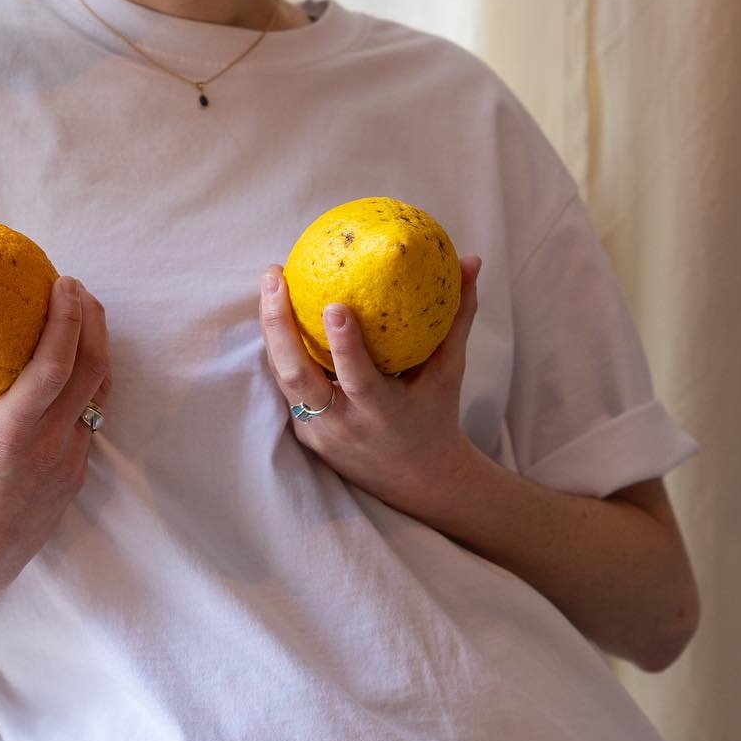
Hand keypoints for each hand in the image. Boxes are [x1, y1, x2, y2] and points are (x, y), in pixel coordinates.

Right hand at [0, 275, 110, 619]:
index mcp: (12, 432)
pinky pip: (93, 417)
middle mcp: (49, 444)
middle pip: (92, 368)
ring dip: (97, 349)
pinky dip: (89, 383)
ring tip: (83, 317)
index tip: (65, 284)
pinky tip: (75, 365)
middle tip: (77, 289)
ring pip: (100, 391)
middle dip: (92, 320)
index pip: (55, 364)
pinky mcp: (78, 473)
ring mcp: (70, 460)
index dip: (68, 319)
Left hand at [258, 256, 483, 516]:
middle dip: (279, 326)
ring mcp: (318, 432)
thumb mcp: (449, 369)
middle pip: (298, 377)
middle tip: (274, 277)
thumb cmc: (436, 413)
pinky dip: (278, 350)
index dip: (344, 345)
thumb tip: (470, 260)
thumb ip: (457, 316)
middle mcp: (344, 425)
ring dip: (271, 332)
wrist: (418, 480)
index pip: (358, 379)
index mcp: (382, 412)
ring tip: (271, 283)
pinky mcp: (304, 434)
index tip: (333, 304)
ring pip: (281, 379)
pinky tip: (275, 311)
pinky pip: (285, 387)